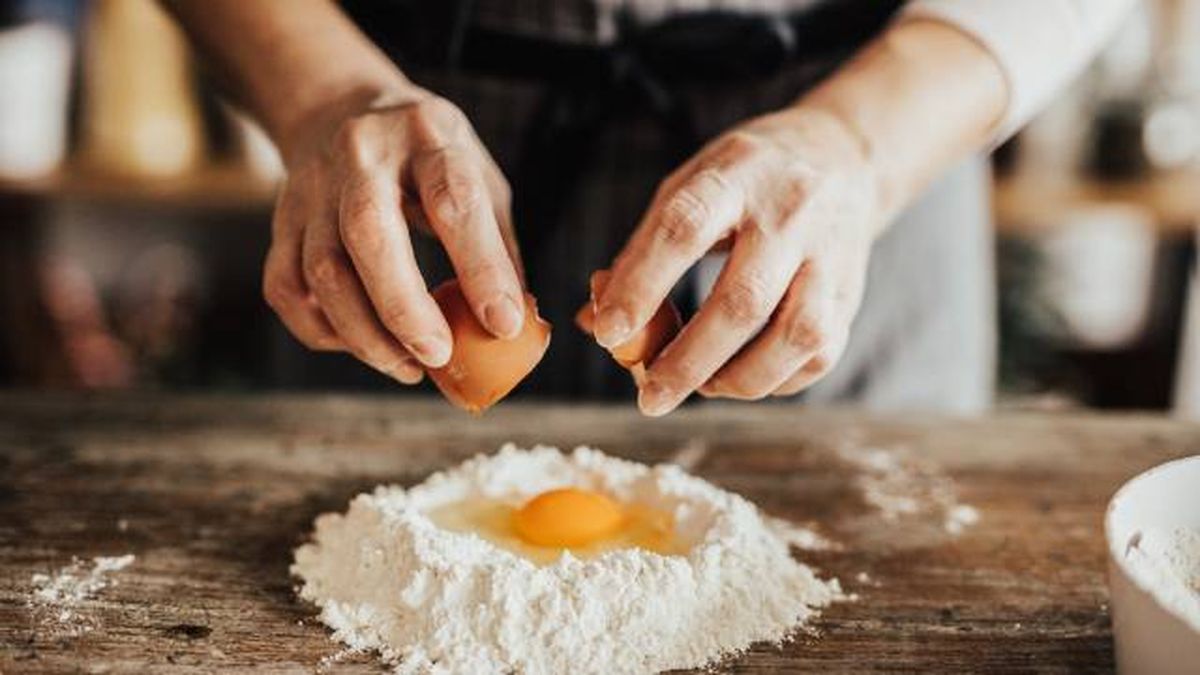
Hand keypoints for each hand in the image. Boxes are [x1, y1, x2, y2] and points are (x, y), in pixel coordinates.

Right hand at [263, 92, 524, 382]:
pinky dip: (323, 330)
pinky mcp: (282, 220)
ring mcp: (312, 187)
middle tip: (438, 356)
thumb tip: (514, 326)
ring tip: (408, 367)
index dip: (480, 268)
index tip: (504, 325)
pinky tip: (361, 344)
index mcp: (429, 133)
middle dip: (405, 308)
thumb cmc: (428, 156)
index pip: (453, 200)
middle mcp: (362, 153)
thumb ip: (498, 245)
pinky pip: (287, 289)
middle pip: (369, 234)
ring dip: (366, 335)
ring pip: (323, 272)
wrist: (341, 108)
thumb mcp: (479, 175)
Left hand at [593, 107, 881, 414]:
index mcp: (734, 175)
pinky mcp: (851, 293)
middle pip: (742, 301)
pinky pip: (818, 355)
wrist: (841, 156)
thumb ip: (641, 252)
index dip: (642, 286)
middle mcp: (790, 213)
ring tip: (702, 386)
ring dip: (738, 378)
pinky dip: (774, 381)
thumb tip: (595, 322)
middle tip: (650, 397)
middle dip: (688, 361)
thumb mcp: (687, 187)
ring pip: (795, 336)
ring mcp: (829, 255)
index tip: (608, 333)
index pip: (684, 229)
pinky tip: (741, 376)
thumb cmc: (743, 180)